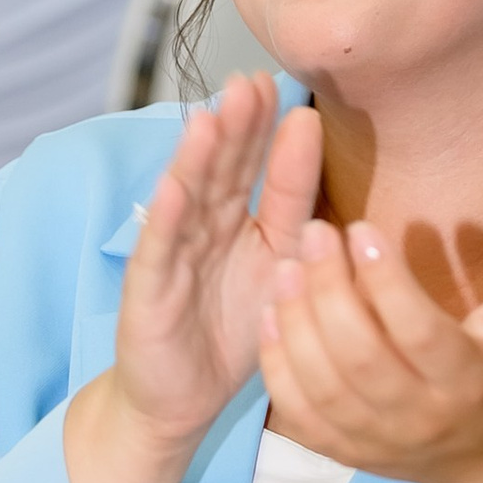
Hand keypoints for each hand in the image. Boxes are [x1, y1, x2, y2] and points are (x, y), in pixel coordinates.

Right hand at [111, 75, 324, 454]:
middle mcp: (205, 228)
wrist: (181, 399)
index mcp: (241, 222)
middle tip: (249, 83)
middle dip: (236, 127)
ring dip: (198, 159)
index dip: (269, 133)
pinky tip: (173, 187)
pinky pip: (159, 251)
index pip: (259, 171)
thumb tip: (334, 169)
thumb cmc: (233, 329)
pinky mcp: (148, 290)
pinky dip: (165, 219)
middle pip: (223, 170)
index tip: (285, 90)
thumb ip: (300, 220)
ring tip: (213, 118)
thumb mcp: (279, 270)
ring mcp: (173, 254)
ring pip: (188, 199)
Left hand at [261, 217, 482, 482]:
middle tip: (315, 234)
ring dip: (296, 323)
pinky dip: (277, 367)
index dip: (386, 280)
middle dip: (329, 290)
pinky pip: (300, 415)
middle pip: (361, 358)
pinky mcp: (344, 454)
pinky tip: (269, 315)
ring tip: (286, 266)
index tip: (360, 229)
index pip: (419, 333)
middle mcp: (419, 420)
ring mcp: (377, 442)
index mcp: (468, 386)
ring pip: (323, 388)